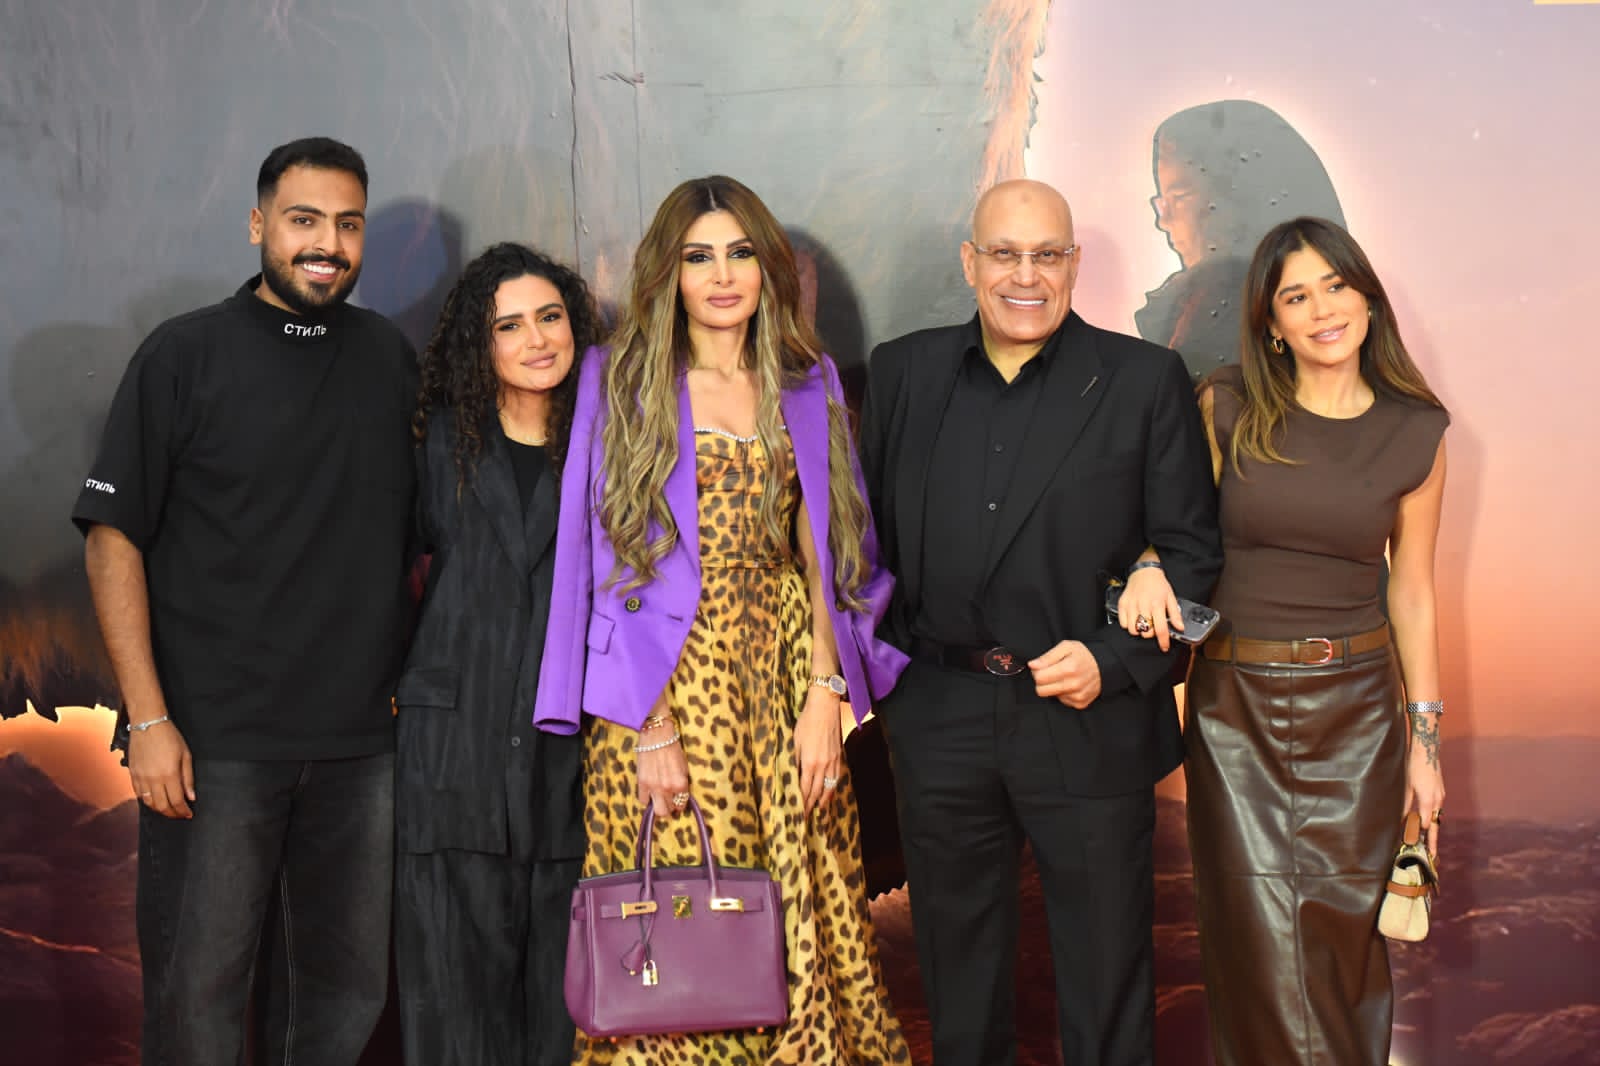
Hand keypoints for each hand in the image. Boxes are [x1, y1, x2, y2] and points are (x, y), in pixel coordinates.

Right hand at [128, 719, 194, 818]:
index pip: (177, 801)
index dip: (183, 811)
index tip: (188, 814)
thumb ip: (188, 779)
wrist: (148, 724)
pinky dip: (148, 801)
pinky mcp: (132, 775)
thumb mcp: (186, 755)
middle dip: (172, 814)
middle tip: (180, 814)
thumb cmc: (169, 737)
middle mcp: (153, 779)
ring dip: (160, 809)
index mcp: (169, 775)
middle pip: (162, 806)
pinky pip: (139, 795)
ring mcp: (141, 778)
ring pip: (149, 803)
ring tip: (169, 809)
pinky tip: (155, 800)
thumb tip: (191, 797)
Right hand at [635, 708, 690, 817]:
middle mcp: (667, 788)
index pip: (681, 803)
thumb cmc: (673, 748)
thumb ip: (682, 782)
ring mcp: (653, 787)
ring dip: (658, 806)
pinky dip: (647, 798)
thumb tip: (680, 795)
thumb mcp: (683, 766)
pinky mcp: (641, 783)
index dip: (680, 803)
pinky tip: (650, 791)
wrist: (656, 735)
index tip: (678, 801)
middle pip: (667, 811)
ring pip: (656, 810)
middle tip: (669, 802)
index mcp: (680, 784)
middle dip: (669, 809)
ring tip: (659, 798)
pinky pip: (643, 800)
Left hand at [793, 686, 843, 814]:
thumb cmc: (807, 722)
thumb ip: (795, 761)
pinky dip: (832, 787)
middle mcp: (823, 765)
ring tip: (818, 809)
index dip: (802, 802)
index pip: (805, 788)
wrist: (825, 707)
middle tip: (806, 817)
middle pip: (816, 791)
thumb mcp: (795, 741)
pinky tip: (829, 792)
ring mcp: (833, 761)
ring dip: (823, 799)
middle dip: (811, 805)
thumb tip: (793, 776)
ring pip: (829, 786)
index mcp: (809, 762)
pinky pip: (836, 777)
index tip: (798, 813)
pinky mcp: (839, 756)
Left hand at [1028, 640, 1101, 708]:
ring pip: (1052, 696)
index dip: (1037, 672)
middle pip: (1041, 691)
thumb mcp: (1066, 647)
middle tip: (1051, 673)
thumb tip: (1032, 665)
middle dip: (1042, 682)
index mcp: (1068, 668)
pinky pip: (1063, 701)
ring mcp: (1078, 696)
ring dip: (1055, 687)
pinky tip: (1071, 685)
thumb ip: (1047, 656)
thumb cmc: (1083, 655)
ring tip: (1064, 677)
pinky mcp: (1081, 703)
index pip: (1038, 678)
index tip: (1043, 667)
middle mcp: (1074, 684)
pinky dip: (1064, 693)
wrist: (1105, 666)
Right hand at [1117, 568, 1182, 651]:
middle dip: (1151, 633)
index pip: (1161, 629)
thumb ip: (1175, 615)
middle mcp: (1143, 605)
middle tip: (1153, 627)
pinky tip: (1134, 619)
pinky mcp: (1122, 604)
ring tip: (1143, 623)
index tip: (1164, 647)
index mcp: (1157, 605)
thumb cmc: (1158, 584)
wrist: (1144, 571)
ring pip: (1133, 630)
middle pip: (1146, 632)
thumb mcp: (1171, 597)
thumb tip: (1180, 628)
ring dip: (1139, 630)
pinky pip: (1123, 623)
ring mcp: (1131, 605)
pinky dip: (1129, 625)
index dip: (1163, 641)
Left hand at [1404, 747, 1444, 855]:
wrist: (1427, 751)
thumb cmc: (1414, 767)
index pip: (1425, 824)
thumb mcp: (1407, 786)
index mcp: (1428, 800)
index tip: (1412, 845)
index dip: (1419, 835)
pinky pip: (1437, 809)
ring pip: (1437, 817)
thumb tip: (1401, 818)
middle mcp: (1437, 800)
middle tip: (1433, 855)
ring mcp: (1440, 796)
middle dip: (1433, 841)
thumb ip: (1405, 803)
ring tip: (1430, 843)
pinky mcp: (1440, 792)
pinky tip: (1428, 822)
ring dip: (1434, 830)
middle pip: (1435, 825)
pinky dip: (1433, 818)